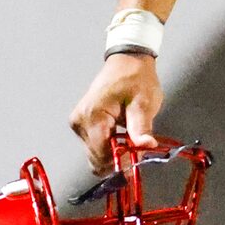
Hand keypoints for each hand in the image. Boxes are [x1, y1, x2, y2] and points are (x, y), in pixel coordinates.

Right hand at [71, 53, 160, 173]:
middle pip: (96, 158)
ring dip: (113, 154)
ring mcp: (79, 123)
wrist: (128, 61)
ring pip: (95, 155)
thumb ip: (141, 127)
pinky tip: (121, 137)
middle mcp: (80, 121)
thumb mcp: (144, 102)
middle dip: (117, 160)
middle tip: (136, 151)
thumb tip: (145, 146)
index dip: (119, 163)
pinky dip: (109, 147)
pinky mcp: (82, 124)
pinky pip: (95, 146)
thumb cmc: (136, 78)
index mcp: (93, 115)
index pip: (101, 154)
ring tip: (130, 140)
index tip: (136, 162)